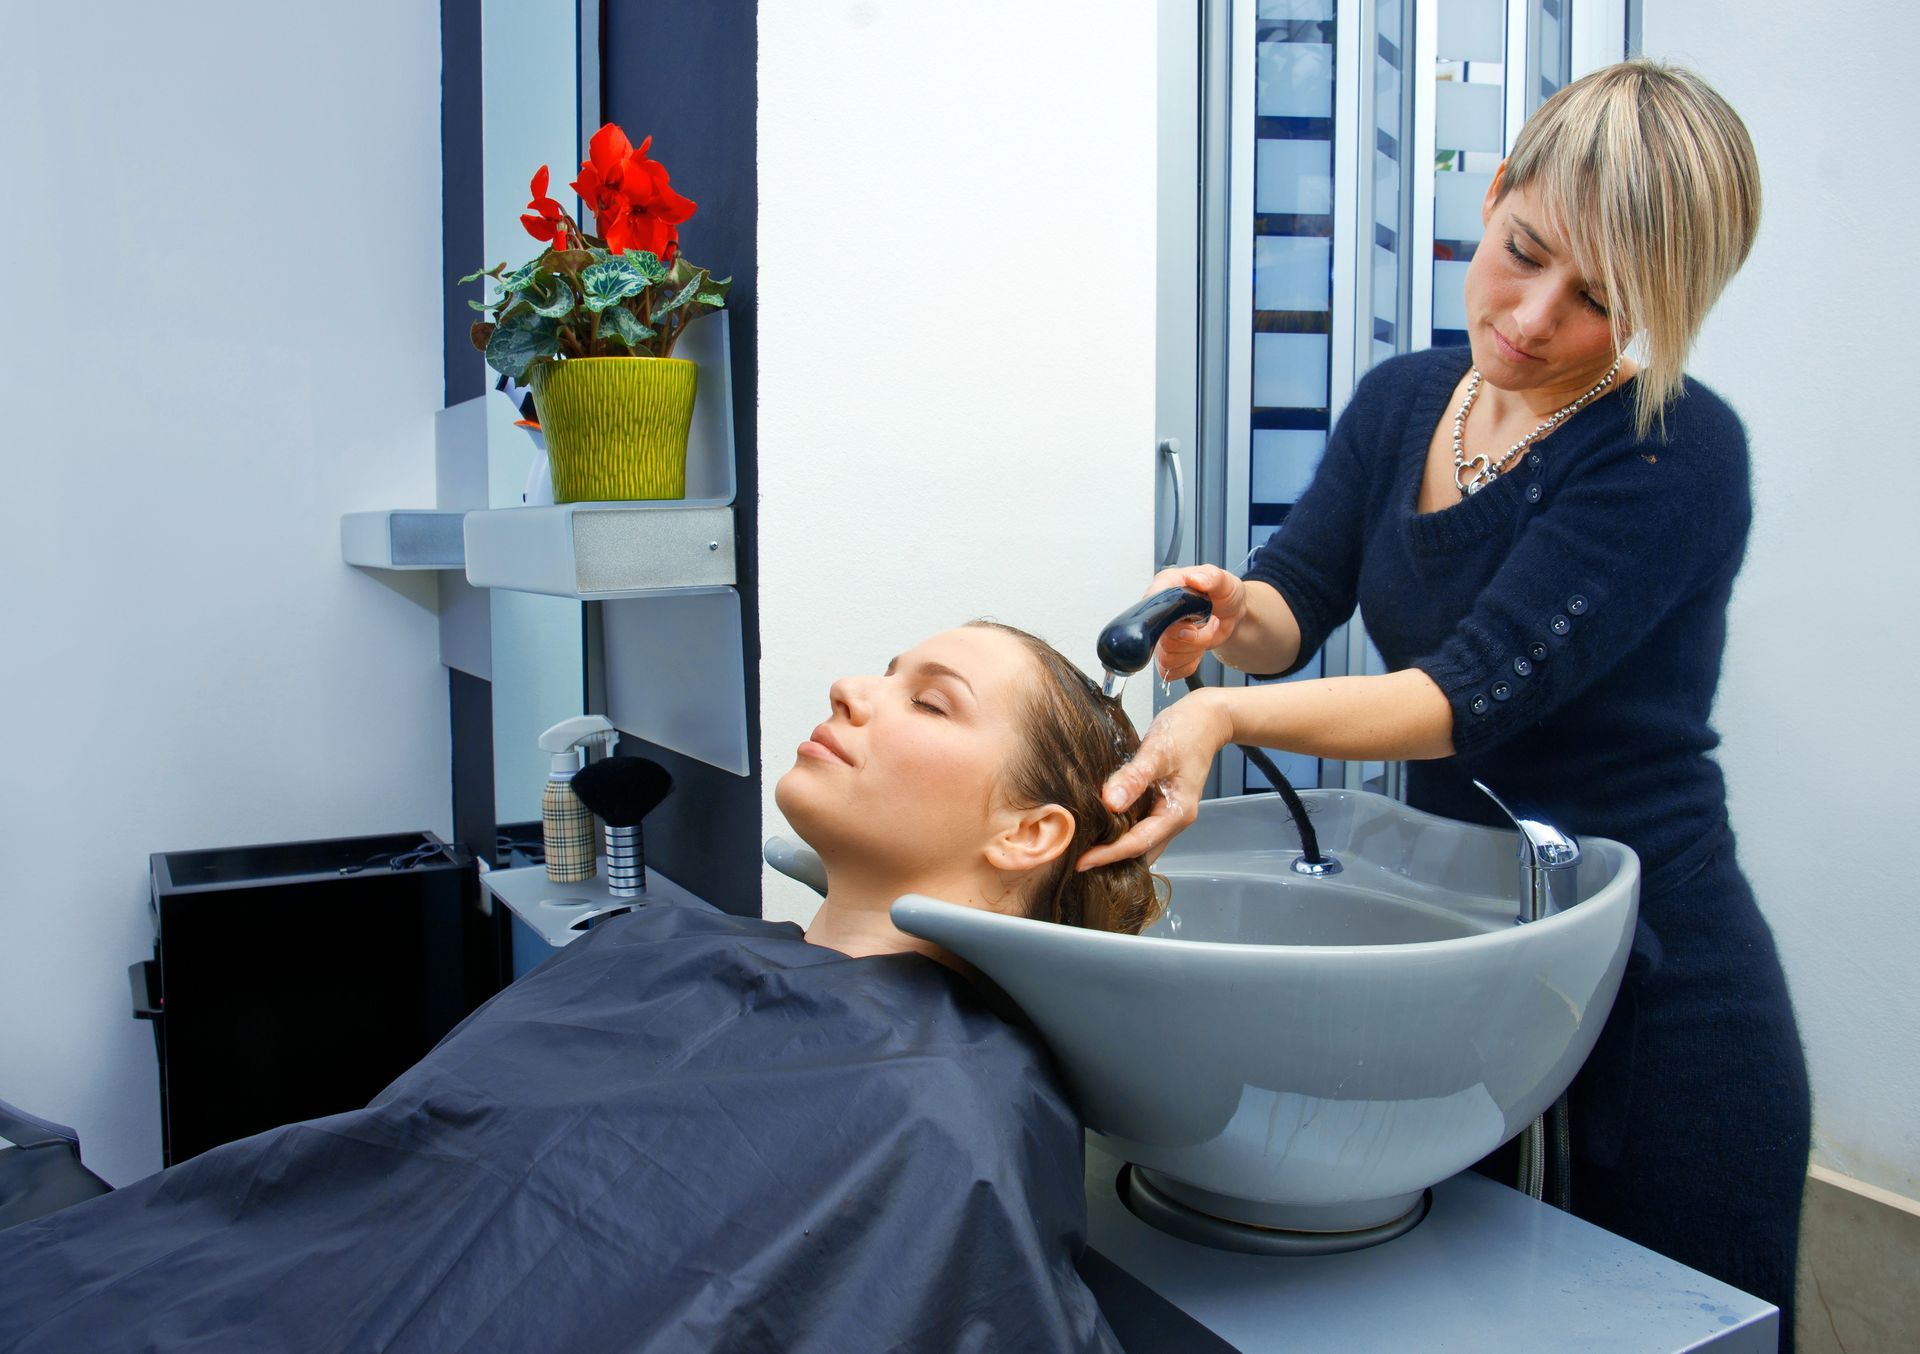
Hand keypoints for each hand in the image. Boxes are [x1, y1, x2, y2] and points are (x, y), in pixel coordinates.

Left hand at [1077, 689, 1233, 870]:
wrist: (1206, 719)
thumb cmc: (1186, 731)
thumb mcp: (1158, 751)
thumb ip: (1134, 777)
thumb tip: (1110, 803)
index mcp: (1177, 813)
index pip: (1138, 843)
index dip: (1108, 854)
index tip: (1081, 862)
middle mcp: (1174, 819)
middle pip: (1140, 850)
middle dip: (1111, 860)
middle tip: (1076, 863)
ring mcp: (1169, 812)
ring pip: (1140, 841)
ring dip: (1115, 848)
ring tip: (1084, 850)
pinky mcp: (1161, 803)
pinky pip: (1139, 825)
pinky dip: (1121, 831)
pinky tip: (1101, 827)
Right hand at [1142, 565, 1247, 680]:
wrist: (1232, 615)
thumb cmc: (1223, 595)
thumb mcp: (1223, 581)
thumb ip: (1210, 577)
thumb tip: (1194, 579)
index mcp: (1166, 588)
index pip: (1152, 604)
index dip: (1170, 616)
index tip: (1190, 617)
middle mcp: (1159, 613)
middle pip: (1162, 638)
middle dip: (1193, 638)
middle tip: (1208, 624)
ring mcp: (1161, 636)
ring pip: (1167, 657)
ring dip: (1193, 651)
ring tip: (1204, 634)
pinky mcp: (1167, 654)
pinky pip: (1170, 670)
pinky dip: (1189, 664)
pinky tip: (1198, 650)